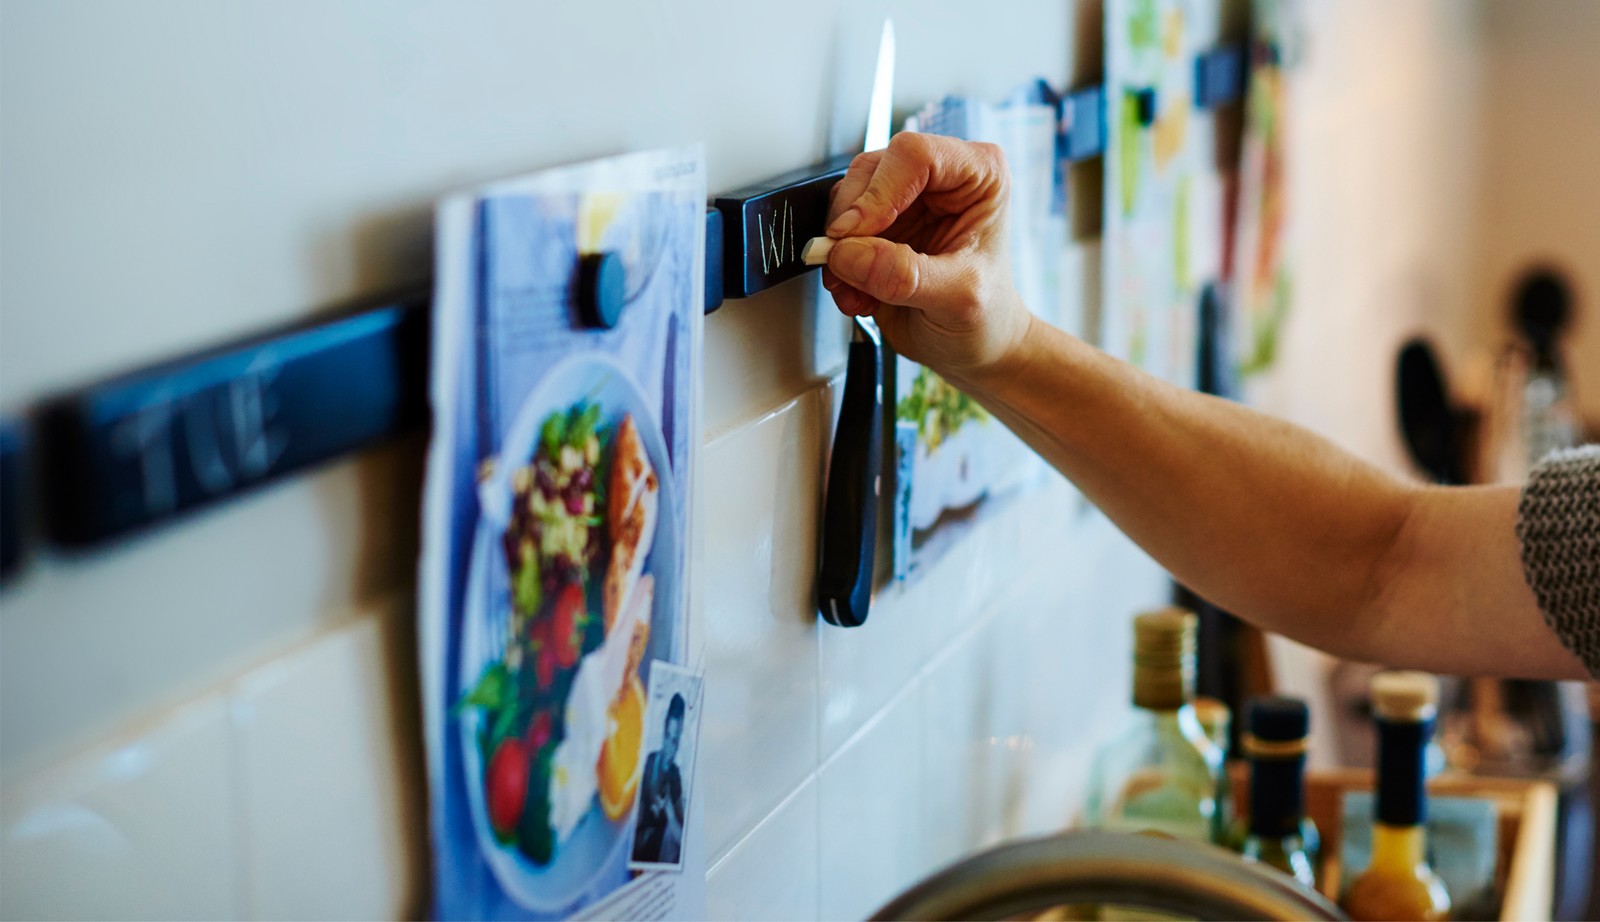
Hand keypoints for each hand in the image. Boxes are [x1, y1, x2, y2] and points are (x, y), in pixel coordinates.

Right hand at [822, 132, 1031, 379]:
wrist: (974, 348)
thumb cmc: (987, 317)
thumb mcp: (957, 299)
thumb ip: (904, 275)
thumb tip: (849, 254)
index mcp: (978, 175)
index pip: (914, 156)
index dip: (878, 193)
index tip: (855, 234)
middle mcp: (939, 178)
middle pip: (871, 171)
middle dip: (851, 224)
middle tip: (848, 266)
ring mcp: (905, 200)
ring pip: (847, 198)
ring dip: (840, 249)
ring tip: (859, 289)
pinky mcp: (878, 226)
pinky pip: (838, 230)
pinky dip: (838, 264)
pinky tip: (858, 293)